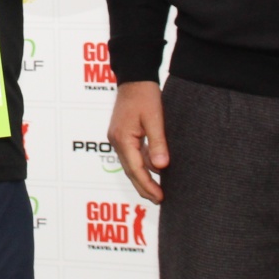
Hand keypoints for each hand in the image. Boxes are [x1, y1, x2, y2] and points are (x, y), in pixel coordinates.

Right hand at [107, 81, 168, 203]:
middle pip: (130, 171)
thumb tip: (161, 167)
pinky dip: (142, 165)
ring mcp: (118, 138)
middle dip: (144, 187)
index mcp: (123, 138)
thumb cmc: (145, 95)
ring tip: (157, 190)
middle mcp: (117, 141)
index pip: (136, 170)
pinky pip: (132, 155)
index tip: (160, 198)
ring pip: (130, 165)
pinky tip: (153, 169)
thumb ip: (158, 144)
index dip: (148, 186)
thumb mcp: (155, 119)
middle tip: (159, 200)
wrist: (134, 77)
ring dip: (143, 178)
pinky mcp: (122, 134)